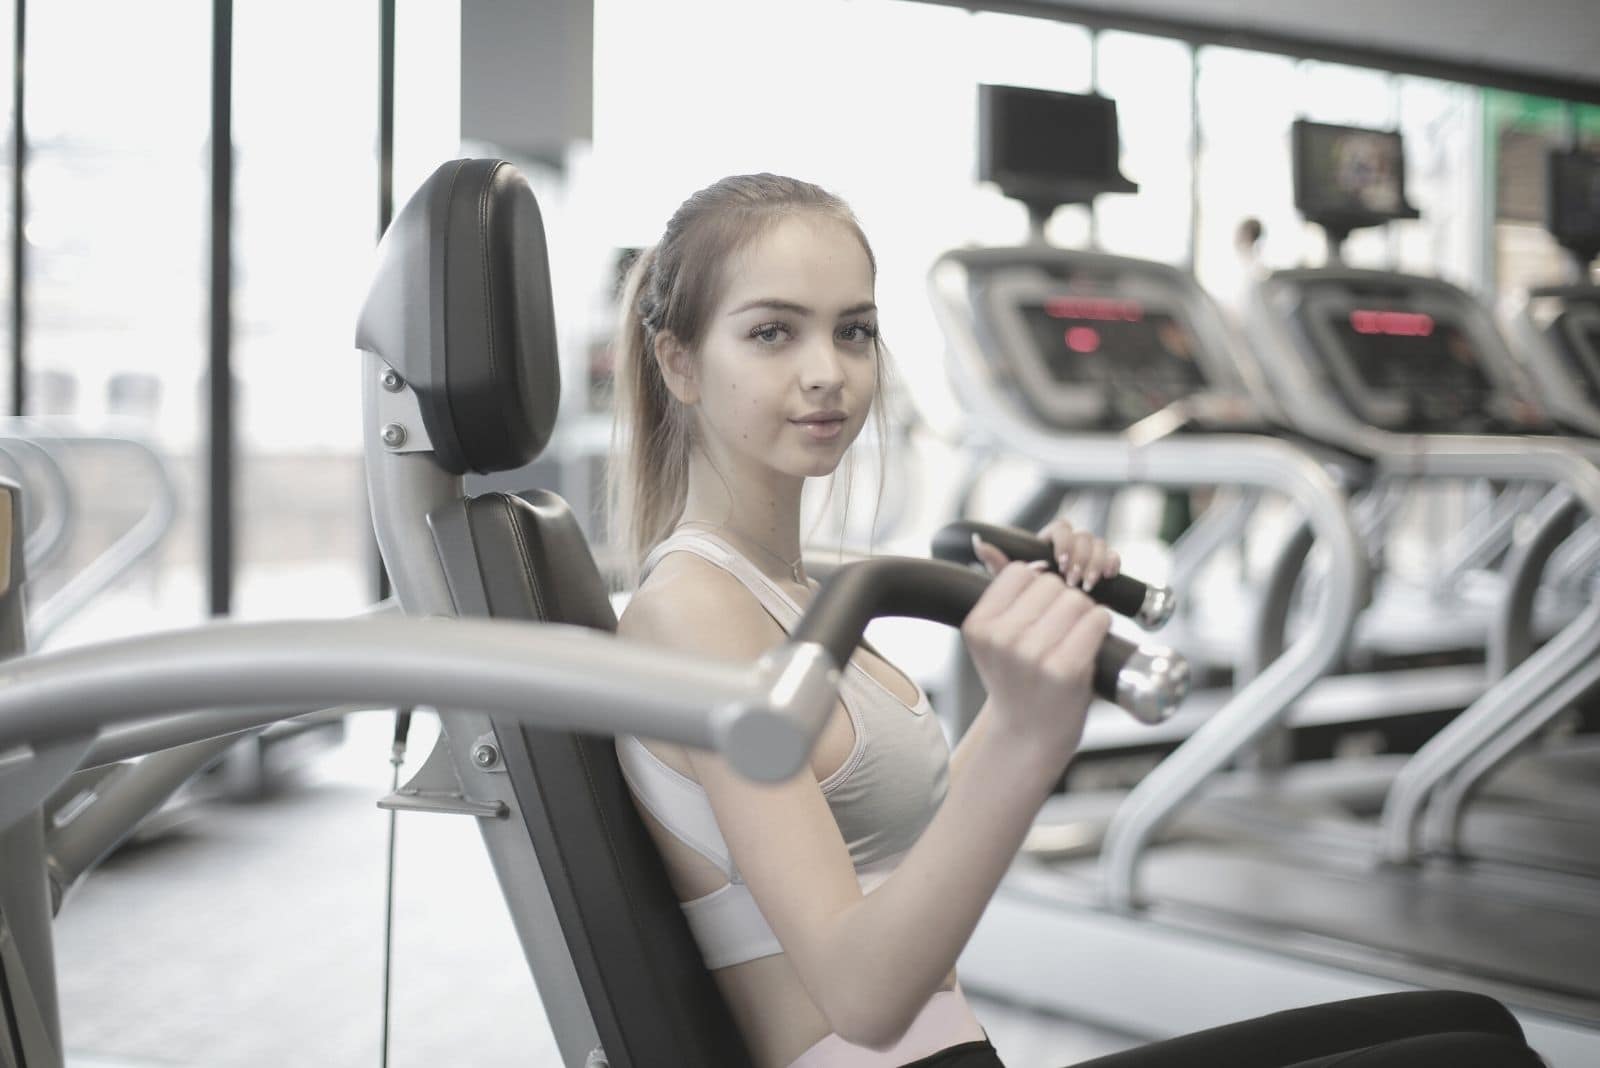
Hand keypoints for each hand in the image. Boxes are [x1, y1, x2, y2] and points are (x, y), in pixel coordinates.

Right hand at [963, 536, 1110, 762]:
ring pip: (1077, 599)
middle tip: (1058, 631)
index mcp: (978, 625)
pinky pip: (1096, 620)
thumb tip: (984, 542)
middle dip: (1063, 600)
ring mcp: (1033, 655)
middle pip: (1052, 584)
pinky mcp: (1065, 670)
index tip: (1039, 610)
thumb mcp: (994, 638)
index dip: (1038, 586)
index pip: (1020, 572)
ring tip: (1072, 640)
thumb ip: (996, 591)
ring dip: (1085, 614)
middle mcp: (1001, 639)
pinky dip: (1101, 628)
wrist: (1028, 735)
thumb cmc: (1016, 681)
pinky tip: (1088, 647)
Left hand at [1036, 517, 1120, 591]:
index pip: (1062, 527)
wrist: (1053, 602)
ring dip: (1095, 565)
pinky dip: (1112, 564)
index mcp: (1053, 538)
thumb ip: (1032, 570)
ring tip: (1087, 586)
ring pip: (1100, 544)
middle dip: (1079, 560)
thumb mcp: (1031, 578)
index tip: (1062, 563)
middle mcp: (1074, 540)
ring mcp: (1091, 549)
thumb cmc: (1037, 588)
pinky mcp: (1105, 561)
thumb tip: (1040, 564)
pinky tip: (1107, 577)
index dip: (1064, 543)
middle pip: (1083, 536)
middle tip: (1072, 581)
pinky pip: (1114, 555)